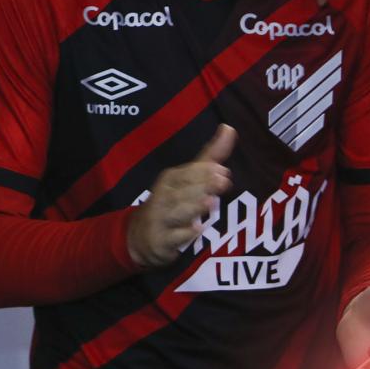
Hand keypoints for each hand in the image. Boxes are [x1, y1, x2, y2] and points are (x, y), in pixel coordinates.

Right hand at [127, 124, 235, 268]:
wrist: (140, 237)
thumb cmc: (171, 203)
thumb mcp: (187, 179)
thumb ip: (210, 156)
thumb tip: (229, 128)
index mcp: (171, 180)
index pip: (187, 173)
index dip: (203, 171)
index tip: (224, 171)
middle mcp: (164, 196)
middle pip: (182, 191)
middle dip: (201, 186)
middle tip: (222, 181)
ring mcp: (160, 219)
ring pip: (177, 212)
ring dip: (193, 207)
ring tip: (210, 202)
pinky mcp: (160, 240)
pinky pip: (172, 237)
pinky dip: (184, 234)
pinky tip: (197, 231)